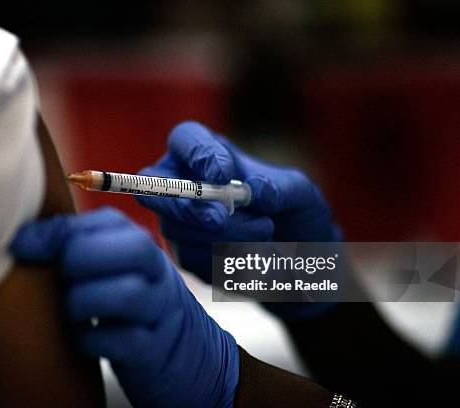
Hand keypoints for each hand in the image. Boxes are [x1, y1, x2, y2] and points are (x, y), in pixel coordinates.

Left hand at [10, 207, 238, 407]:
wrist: (183, 352)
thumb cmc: (125, 304)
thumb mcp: (106, 267)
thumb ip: (70, 245)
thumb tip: (23, 239)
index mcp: (138, 242)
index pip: (105, 221)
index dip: (59, 232)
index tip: (24, 246)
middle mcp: (156, 271)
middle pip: (131, 248)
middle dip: (81, 261)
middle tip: (64, 281)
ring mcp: (160, 310)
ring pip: (128, 293)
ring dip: (83, 303)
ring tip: (72, 312)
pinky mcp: (154, 350)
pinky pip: (123, 341)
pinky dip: (90, 340)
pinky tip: (82, 338)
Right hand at [136, 121, 339, 282]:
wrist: (299, 258)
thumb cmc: (295, 212)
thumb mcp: (300, 193)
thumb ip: (279, 188)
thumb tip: (253, 190)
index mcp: (207, 153)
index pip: (186, 139)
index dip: (198, 154)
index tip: (224, 174)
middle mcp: (184, 183)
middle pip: (159, 187)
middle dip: (189, 205)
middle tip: (220, 219)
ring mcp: (180, 221)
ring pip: (177, 228)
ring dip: (222, 234)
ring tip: (265, 231)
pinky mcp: (186, 255)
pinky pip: (193, 258)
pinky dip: (226, 258)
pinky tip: (254, 254)